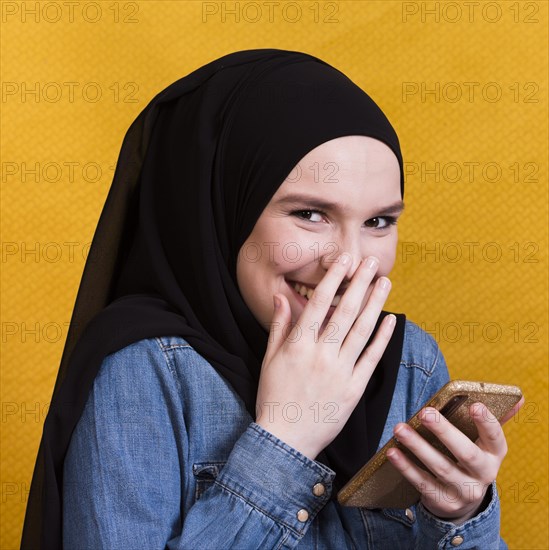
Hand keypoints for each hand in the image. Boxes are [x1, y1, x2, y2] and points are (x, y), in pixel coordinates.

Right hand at [255, 253, 396, 459]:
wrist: (286, 439)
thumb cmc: (274, 397)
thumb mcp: (269, 359)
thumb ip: (278, 326)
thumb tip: (280, 297)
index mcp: (298, 345)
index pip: (319, 303)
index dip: (334, 279)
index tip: (344, 260)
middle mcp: (321, 354)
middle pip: (345, 312)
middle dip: (360, 283)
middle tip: (372, 261)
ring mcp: (340, 372)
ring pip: (362, 331)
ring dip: (375, 304)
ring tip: (385, 282)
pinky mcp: (354, 389)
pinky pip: (371, 359)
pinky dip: (382, 338)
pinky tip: (391, 319)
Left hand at [386, 396, 524, 523]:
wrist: (463, 501)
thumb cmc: (470, 459)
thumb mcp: (484, 444)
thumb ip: (493, 421)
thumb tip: (517, 398)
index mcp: (493, 455)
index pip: (495, 438)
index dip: (486, 423)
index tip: (475, 405)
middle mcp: (482, 474)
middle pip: (465, 453)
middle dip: (445, 432)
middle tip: (425, 413)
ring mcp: (463, 490)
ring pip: (440, 467)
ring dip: (418, 446)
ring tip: (400, 429)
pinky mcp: (443, 501)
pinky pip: (422, 482)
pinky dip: (406, 467)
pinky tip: (393, 452)